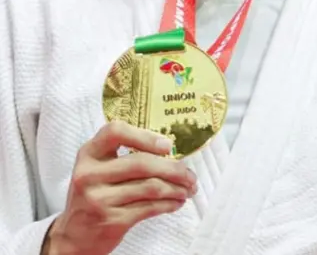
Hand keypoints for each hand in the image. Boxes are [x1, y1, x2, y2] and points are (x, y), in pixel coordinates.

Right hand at [43, 121, 196, 254]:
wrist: (74, 236)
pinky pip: (150, 207)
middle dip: (174, 169)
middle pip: (142, 163)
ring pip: (151, 187)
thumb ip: (124, 156)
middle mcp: (90, 174)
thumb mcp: (98, 170)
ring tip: (188, 189)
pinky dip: (169, 204)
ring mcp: (99, 199)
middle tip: (190, 175)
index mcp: (88, 154)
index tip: (168, 146)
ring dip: (177, 188)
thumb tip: (171, 153)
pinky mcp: (111, 220)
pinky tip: (176, 202)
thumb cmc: (94, 195)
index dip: (145, 136)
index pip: (115, 132)